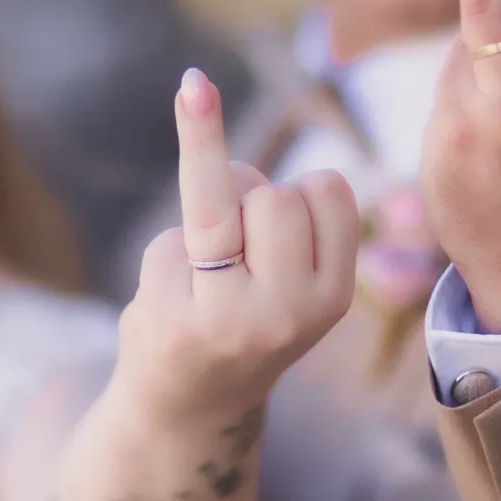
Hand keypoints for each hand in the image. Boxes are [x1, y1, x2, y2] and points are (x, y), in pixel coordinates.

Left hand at [118, 69, 359, 423]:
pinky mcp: (175, 319)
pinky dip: (166, 254)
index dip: (298, 190)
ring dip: (210, 206)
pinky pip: (170, 238)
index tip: (284, 231)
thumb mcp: (293, 278)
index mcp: (334, 295)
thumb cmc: (242, 318)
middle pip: (275, 192)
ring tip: (206, 263)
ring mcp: (232, 317)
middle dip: (250, 196)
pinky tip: (172, 301)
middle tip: (237, 254)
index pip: (328, 188)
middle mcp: (292, 310)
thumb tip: (193, 90)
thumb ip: (280, 207)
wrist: (189, 410)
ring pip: (227, 195)